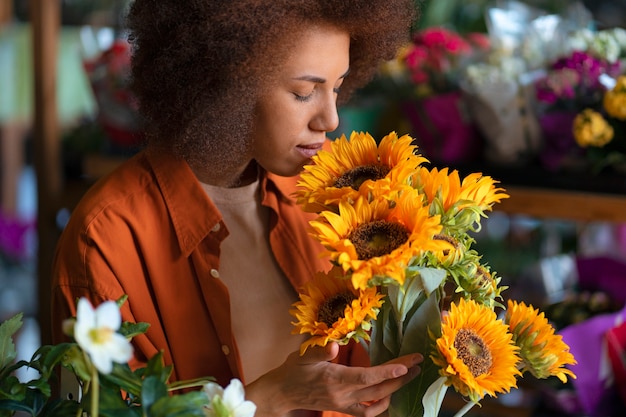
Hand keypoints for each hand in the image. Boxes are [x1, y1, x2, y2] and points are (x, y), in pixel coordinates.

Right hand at [246, 342, 422, 416]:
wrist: (282, 393)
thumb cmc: (293, 370)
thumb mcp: (302, 356)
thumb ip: (319, 351)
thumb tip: (335, 344)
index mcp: (335, 379)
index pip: (366, 376)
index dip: (388, 371)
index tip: (407, 364)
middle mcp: (342, 395)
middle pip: (378, 388)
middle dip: (401, 376)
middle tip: (418, 362)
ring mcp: (344, 404)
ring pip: (377, 400)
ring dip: (396, 388)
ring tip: (411, 374)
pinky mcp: (344, 408)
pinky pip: (368, 411)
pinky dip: (382, 404)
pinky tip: (391, 393)